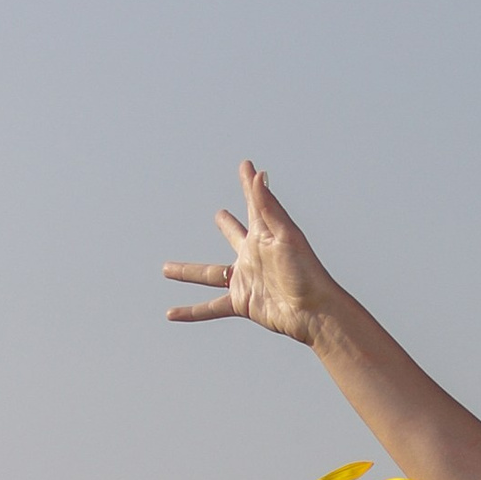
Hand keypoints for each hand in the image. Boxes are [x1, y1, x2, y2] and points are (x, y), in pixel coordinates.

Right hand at [163, 160, 337, 342]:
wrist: (314, 312)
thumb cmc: (306, 273)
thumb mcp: (286, 236)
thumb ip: (268, 206)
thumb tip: (259, 174)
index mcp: (264, 236)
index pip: (254, 204)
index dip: (248, 184)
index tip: (245, 165)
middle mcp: (253, 256)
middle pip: (234, 236)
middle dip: (227, 226)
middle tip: (219, 216)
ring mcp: (246, 280)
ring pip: (209, 275)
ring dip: (188, 271)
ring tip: (166, 268)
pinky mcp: (243, 303)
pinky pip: (210, 308)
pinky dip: (191, 311)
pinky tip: (172, 314)